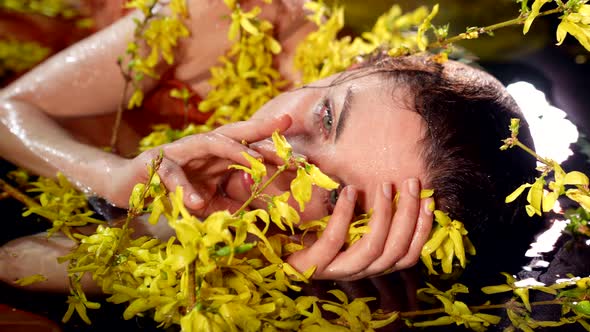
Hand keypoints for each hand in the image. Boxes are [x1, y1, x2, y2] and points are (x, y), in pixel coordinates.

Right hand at [105, 114, 291, 215]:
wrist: (129, 187)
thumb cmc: (175, 191)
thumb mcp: (210, 201)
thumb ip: (232, 204)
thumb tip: (262, 218)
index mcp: (218, 156)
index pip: (250, 147)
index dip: (274, 148)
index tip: (304, 154)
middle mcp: (203, 148)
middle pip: (235, 133)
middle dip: (261, 130)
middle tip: (286, 125)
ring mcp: (180, 152)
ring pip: (208, 143)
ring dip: (232, 150)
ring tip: (254, 162)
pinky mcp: (155, 164)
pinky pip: (171, 174)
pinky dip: (183, 187)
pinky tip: (196, 202)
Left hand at [286, 178, 433, 279]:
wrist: (270, 244)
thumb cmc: (310, 228)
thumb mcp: (345, 218)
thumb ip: (368, 211)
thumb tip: (397, 187)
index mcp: (369, 263)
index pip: (408, 255)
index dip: (422, 229)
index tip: (430, 199)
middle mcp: (357, 271)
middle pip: (396, 251)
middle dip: (408, 215)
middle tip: (411, 183)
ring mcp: (335, 269)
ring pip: (373, 248)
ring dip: (383, 215)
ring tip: (384, 186)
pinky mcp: (313, 264)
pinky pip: (335, 240)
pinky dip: (345, 214)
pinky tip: (349, 191)